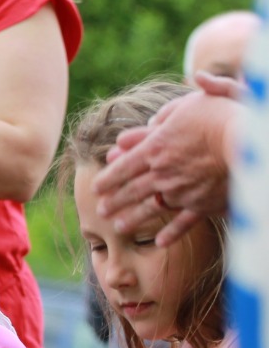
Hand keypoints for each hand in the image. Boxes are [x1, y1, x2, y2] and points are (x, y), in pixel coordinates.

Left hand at [93, 86, 238, 244]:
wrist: (252, 143)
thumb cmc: (222, 117)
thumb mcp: (190, 104)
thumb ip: (168, 114)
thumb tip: (152, 122)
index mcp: (155, 148)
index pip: (122, 167)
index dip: (107, 179)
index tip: (96, 188)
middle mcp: (163, 174)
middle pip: (131, 190)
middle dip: (114, 201)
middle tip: (101, 211)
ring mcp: (183, 192)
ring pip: (150, 209)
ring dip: (132, 218)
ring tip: (119, 227)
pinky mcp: (204, 205)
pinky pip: (184, 223)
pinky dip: (171, 234)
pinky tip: (160, 242)